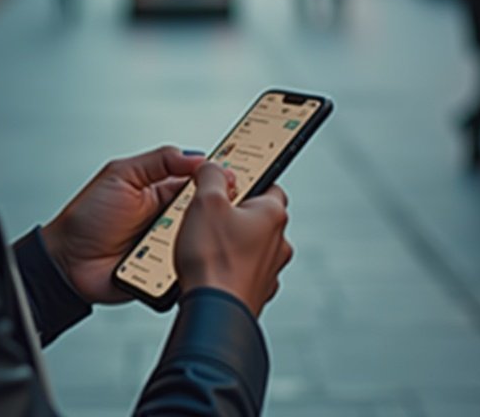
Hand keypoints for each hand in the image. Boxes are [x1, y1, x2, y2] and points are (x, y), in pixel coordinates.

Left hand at [41, 146, 218, 304]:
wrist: (66, 262)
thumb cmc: (86, 217)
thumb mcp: (120, 176)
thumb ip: (159, 161)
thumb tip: (197, 156)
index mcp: (161, 191)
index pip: (199, 182)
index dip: (217, 179)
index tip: (234, 177)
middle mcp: (169, 218)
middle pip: (206, 213)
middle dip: (214, 210)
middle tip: (222, 207)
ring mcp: (169, 246)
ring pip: (201, 241)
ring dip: (200, 237)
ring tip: (200, 233)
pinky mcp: (166, 274)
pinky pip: (187, 268)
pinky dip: (190, 264)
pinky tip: (191, 259)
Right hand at [175, 163, 291, 316]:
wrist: (214, 312)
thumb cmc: (214, 260)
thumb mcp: (205, 201)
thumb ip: (211, 175)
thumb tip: (213, 167)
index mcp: (273, 215)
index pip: (269, 184)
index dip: (246, 181)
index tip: (226, 182)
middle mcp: (278, 243)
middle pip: (256, 217)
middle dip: (233, 214)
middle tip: (206, 214)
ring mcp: (268, 271)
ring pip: (248, 246)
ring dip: (228, 243)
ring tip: (201, 245)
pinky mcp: (254, 293)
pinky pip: (240, 272)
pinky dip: (226, 268)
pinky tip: (205, 269)